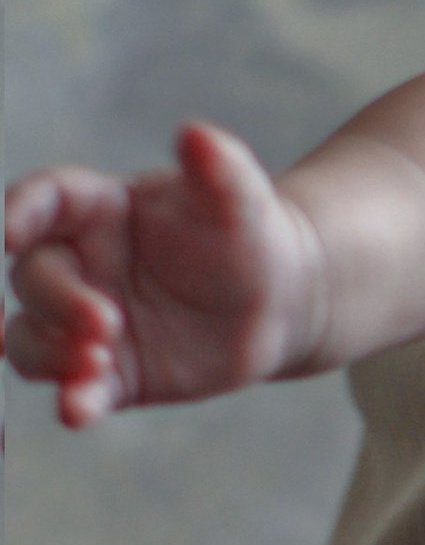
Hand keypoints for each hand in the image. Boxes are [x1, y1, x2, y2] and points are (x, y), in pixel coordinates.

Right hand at [4, 124, 326, 420]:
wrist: (278, 300)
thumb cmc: (247, 236)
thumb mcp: (240, 201)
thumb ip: (218, 168)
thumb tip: (197, 133)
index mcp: (97, 208)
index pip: (43, 200)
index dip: (19, 212)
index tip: (8, 234)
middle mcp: (80, 264)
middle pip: (34, 279)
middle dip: (58, 302)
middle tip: (106, 324)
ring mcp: (85, 322)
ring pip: (33, 339)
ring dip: (50, 355)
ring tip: (94, 363)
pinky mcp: (108, 373)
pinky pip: (75, 388)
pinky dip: (72, 400)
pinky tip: (77, 411)